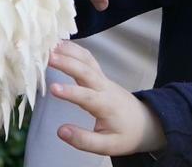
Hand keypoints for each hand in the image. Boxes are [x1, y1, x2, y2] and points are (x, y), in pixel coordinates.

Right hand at [50, 41, 166, 155]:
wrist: (144, 123)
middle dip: (67, 63)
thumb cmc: (126, 135)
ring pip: (87, 60)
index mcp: (106, 105)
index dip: (70, 92)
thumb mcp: (107, 146)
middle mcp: (105, 87)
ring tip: (50, 45)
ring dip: (70, 51)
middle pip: (86, 71)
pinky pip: (88, 59)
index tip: (53, 88)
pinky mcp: (101, 76)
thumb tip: (60, 131)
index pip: (87, 97)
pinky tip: (62, 45)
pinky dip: (75, 50)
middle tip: (47, 56)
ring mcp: (104, 79)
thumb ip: (84, 140)